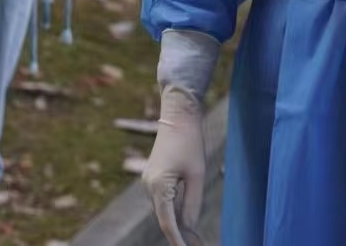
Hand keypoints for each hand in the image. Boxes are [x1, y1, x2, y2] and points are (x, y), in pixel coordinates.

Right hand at [143, 85, 206, 245]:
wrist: (178, 114)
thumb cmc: (190, 141)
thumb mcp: (197, 174)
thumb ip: (193, 203)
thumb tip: (190, 228)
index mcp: (159, 186)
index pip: (168, 223)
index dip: (178, 241)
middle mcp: (149, 186)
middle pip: (164, 218)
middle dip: (178, 233)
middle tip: (196, 244)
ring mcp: (148, 181)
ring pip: (162, 210)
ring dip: (175, 221)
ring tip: (193, 235)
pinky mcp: (152, 176)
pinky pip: (161, 199)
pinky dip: (172, 209)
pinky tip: (185, 215)